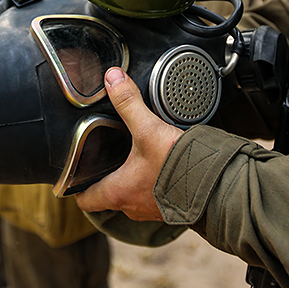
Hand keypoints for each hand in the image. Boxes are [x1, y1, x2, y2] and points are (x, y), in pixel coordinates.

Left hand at [75, 68, 181, 220]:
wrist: (216, 188)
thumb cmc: (179, 168)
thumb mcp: (148, 130)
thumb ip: (128, 103)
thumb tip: (112, 79)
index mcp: (117, 192)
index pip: (85, 200)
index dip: (75, 188)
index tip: (72, 178)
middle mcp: (132, 206)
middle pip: (108, 196)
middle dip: (104, 178)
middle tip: (102, 159)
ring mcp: (152, 209)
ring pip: (131, 197)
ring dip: (129, 181)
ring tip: (130, 159)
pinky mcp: (171, 206)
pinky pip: (154, 196)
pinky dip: (152, 183)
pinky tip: (159, 166)